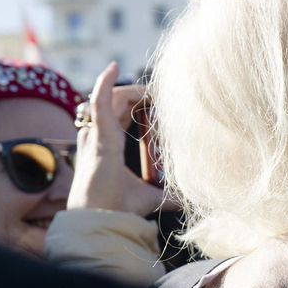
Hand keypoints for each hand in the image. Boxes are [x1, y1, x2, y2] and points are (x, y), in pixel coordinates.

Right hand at [68, 61, 170, 216]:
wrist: (102, 219)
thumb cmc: (118, 208)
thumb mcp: (151, 196)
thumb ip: (169, 195)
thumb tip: (191, 198)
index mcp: (107, 144)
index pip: (122, 115)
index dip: (139, 105)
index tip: (161, 103)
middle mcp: (98, 135)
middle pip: (118, 102)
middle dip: (141, 95)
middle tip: (164, 94)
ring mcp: (96, 134)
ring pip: (113, 98)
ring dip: (134, 90)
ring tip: (155, 90)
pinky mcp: (98, 136)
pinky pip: (98, 102)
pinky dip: (104, 83)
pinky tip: (112, 68)